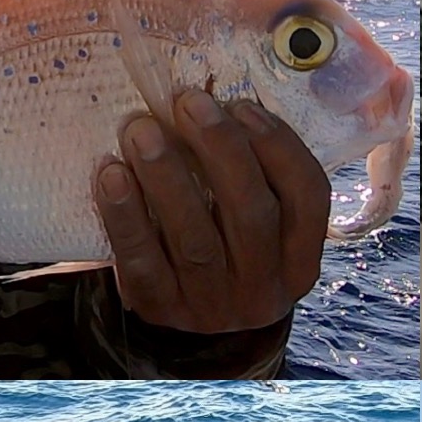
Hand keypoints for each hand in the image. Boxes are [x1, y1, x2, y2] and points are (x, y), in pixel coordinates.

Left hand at [94, 90, 330, 333]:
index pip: (308, 199)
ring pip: (195, 240)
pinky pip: (143, 263)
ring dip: (168, 177)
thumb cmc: (226, 247)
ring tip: (142, 131)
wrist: (189, 319)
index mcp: (299, 261)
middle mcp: (263, 290)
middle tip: (188, 103)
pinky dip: (126, 216)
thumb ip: (250, 175)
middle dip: (221, 150)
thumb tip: (214, 105)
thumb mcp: (257, 222)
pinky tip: (112, 174)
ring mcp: (212, 306)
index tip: (242, 106)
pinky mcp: (161, 311)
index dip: (279, 147)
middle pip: (253, 215)